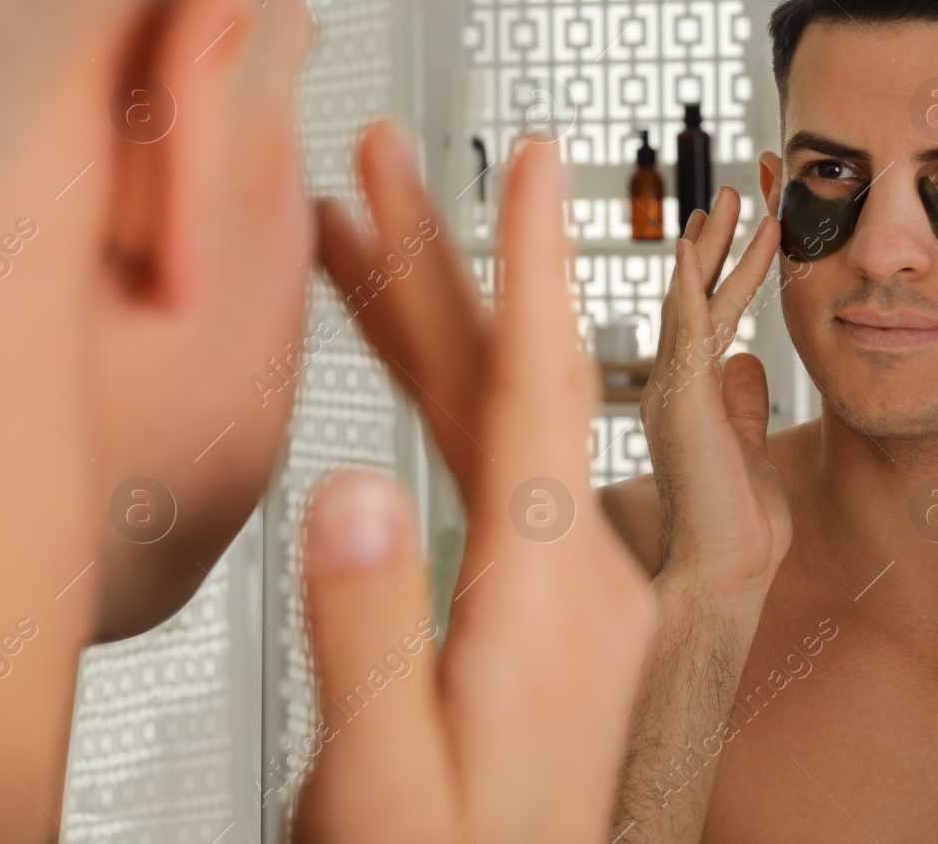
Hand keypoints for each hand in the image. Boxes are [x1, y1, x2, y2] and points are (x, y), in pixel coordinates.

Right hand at [293, 123, 656, 842]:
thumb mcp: (386, 777)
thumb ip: (369, 632)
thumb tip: (354, 488)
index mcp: (555, 602)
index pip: (544, 396)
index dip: (535, 271)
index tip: (539, 163)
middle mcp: (583, 575)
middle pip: (510, 381)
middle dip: (446, 262)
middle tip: (384, 161)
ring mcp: (572, 584)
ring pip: (497, 416)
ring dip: (430, 318)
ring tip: (354, 229)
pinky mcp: (549, 601)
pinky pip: (499, 469)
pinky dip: (447, 399)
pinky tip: (409, 358)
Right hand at [643, 187, 789, 599]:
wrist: (721, 579)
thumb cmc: (737, 532)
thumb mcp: (750, 450)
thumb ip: (746, 406)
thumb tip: (752, 366)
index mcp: (686, 399)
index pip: (702, 321)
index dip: (716, 273)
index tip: (727, 229)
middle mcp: (670, 389)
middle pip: (689, 299)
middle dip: (711, 244)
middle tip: (729, 193)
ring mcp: (670, 394)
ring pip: (690, 303)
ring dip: (712, 247)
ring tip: (731, 197)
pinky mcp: (680, 403)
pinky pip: (688, 331)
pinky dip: (693, 284)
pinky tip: (699, 243)